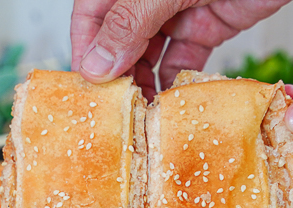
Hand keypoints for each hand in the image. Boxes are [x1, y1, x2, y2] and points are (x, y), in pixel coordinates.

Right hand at [71, 0, 290, 98]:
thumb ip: (131, 21)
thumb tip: (97, 63)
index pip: (91, 15)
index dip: (86, 50)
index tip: (89, 87)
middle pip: (118, 40)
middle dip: (116, 74)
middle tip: (116, 109)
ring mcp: (177, 11)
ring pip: (148, 55)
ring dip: (145, 84)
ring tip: (142, 112)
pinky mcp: (206, 27)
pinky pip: (182, 61)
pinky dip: (177, 83)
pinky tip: (171, 102)